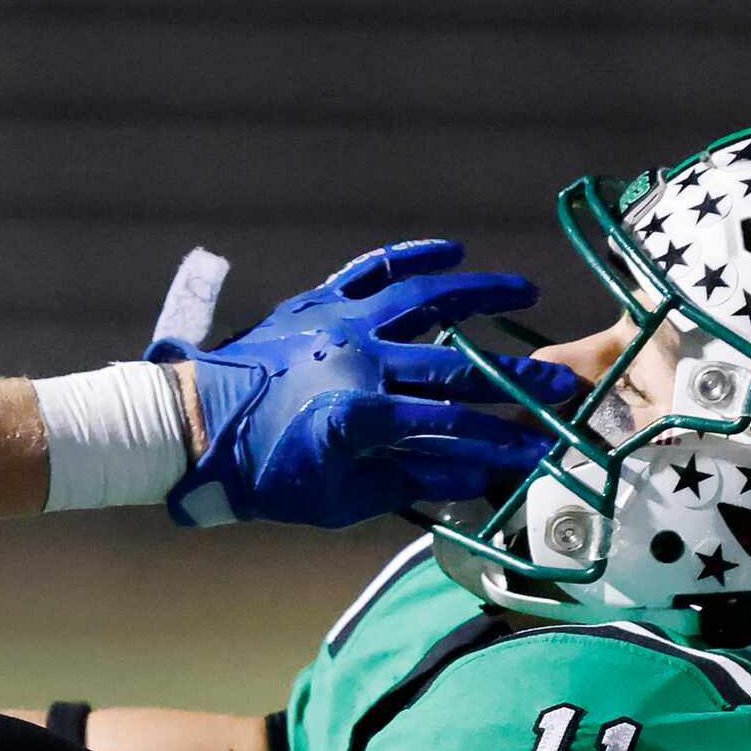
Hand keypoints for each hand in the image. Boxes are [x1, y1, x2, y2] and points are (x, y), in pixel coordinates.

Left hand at [147, 239, 583, 528]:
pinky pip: (372, 270)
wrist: (191, 428)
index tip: (539, 447)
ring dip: (479, 291)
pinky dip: (412, 255)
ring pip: (423, 297)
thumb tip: (477, 475)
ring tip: (524, 288)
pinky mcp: (316, 303)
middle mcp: (358, 360)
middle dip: (513, 377)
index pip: (449, 426)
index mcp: (359, 416)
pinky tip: (450, 251)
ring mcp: (338, 324)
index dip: (500, 440)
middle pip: (452, 365)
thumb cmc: (262, 476)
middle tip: (559, 383)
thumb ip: (407, 482)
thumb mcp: (336, 499)